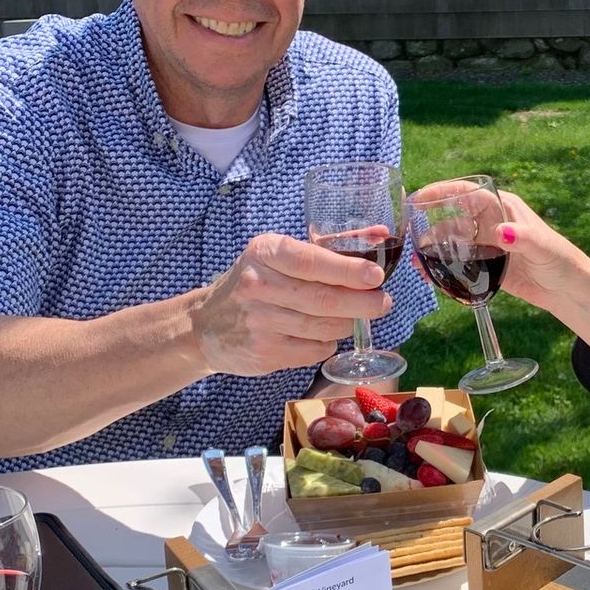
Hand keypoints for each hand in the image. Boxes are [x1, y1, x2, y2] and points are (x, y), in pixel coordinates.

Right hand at [190, 233, 391, 377]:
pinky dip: (327, 343)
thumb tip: (381, 235)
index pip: (311, 262)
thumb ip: (329, 246)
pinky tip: (324, 334)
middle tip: (383, 302)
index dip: (348, 270)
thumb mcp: (278, 254)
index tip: (376, 275)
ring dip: (347, 323)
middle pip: (323, 299)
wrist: (205, 326)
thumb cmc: (254, 281)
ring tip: (354, 316)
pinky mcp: (264, 354)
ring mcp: (260, 323)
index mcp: (264, 253)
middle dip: (362, 302)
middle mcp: (258, 286)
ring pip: (323, 327)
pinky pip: (314, 350)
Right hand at [408, 181, 589, 311]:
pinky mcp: (486, 267)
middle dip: (431, 226)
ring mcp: (487, 245)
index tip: (419, 197)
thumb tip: (501, 232)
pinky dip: (444, 269)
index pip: (466, 192)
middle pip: (453, 218)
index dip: (441, 192)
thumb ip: (523, 237)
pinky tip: (432, 278)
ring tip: (419, 264)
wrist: (567, 291)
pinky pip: (459, 264)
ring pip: (453, 243)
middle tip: (413, 238)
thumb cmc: (561, 261)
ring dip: (435, 251)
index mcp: (503, 207)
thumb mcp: (543, 247)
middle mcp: (491, 223)